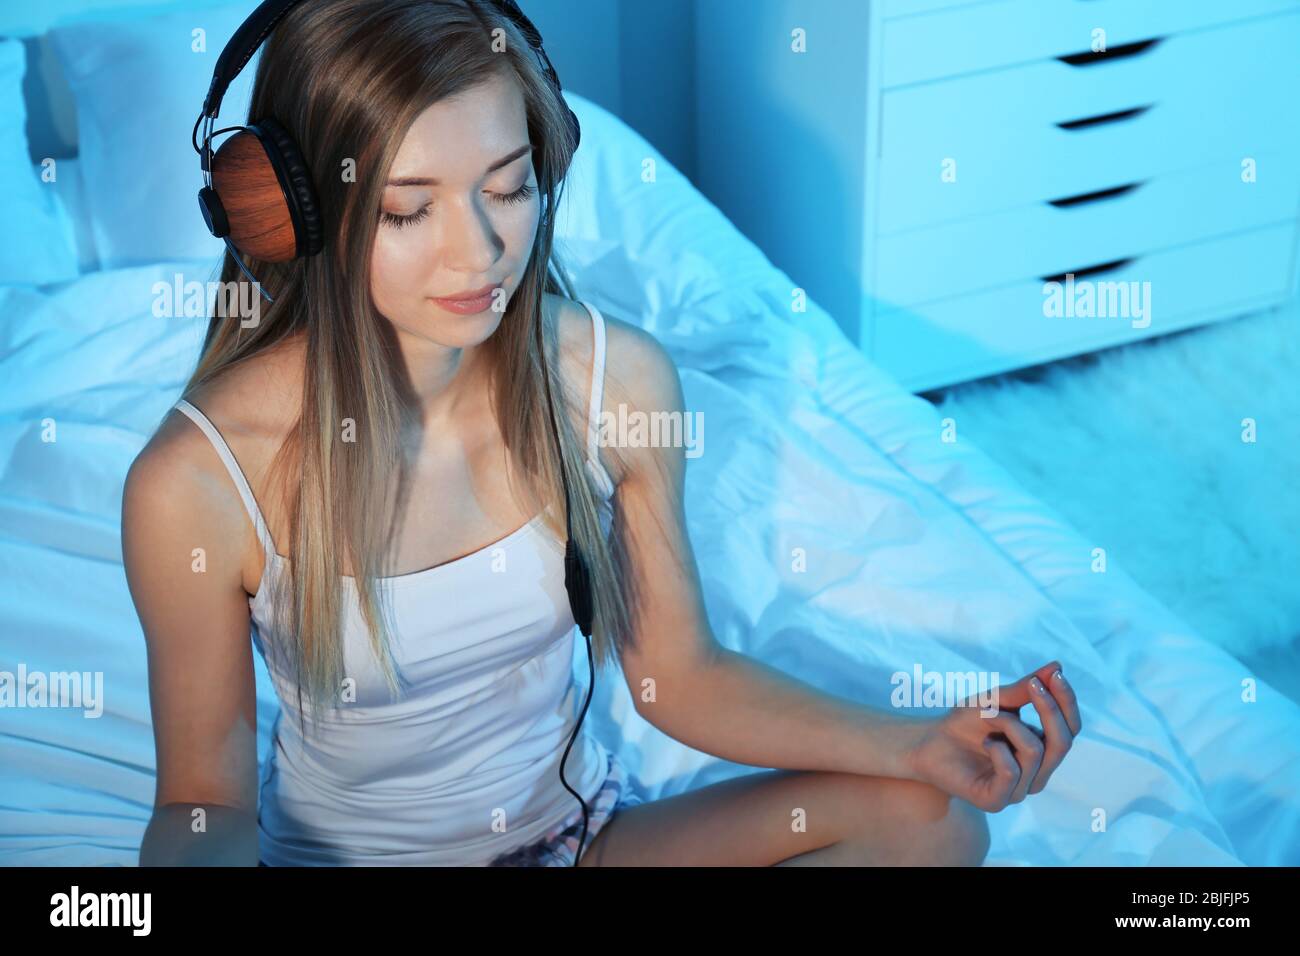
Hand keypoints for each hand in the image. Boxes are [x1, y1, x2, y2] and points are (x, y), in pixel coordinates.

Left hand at [902, 661, 1081, 811]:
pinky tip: (985, 742)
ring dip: (1009, 724)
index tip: (1056, 674)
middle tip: (1031, 684)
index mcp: (1043, 752)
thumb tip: (1057, 666)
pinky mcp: (996, 801)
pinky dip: (998, 749)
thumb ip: (1026, 689)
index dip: (1067, 702)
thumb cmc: (965, 722)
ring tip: (988, 715)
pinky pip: (1011, 772)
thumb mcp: (997, 700)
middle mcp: (1037, 775)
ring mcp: (1019, 791)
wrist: (928, 741)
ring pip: (1034, 752)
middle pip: (1062, 742)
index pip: (1071, 729)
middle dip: (1050, 709)